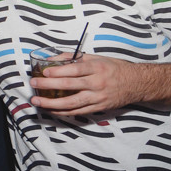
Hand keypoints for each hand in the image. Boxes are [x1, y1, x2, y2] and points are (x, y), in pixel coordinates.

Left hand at [31, 54, 147, 115]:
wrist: (136, 83)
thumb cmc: (114, 68)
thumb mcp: (97, 58)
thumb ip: (75, 58)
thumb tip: (53, 59)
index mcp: (97, 68)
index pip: (74, 70)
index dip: (58, 71)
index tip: (44, 72)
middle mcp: (97, 83)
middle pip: (69, 86)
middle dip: (49, 85)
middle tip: (34, 84)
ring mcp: (97, 98)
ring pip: (71, 103)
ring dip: (52, 103)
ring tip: (37, 101)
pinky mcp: (98, 108)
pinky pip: (77, 111)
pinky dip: (62, 111)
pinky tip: (51, 109)